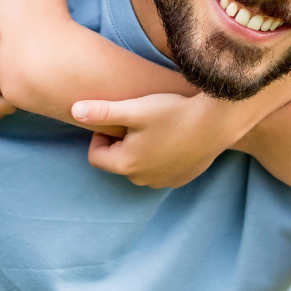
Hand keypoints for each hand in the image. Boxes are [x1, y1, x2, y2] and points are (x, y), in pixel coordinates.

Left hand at [72, 93, 240, 187]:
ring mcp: (163, 182)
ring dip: (141, 149)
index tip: (118, 118)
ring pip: (139, 166)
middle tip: (139, 119)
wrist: (217, 122)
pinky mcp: (181, 179)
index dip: (101, 134)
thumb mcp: (135, 108)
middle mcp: (142, 179)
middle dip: (122, 142)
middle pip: (118, 161)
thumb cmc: (173, 112)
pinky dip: (160, 155)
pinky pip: (160, 169)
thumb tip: (74, 110)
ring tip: (157, 126)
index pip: (96, 156)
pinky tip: (173, 136)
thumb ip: (102, 112)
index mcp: (126, 164)